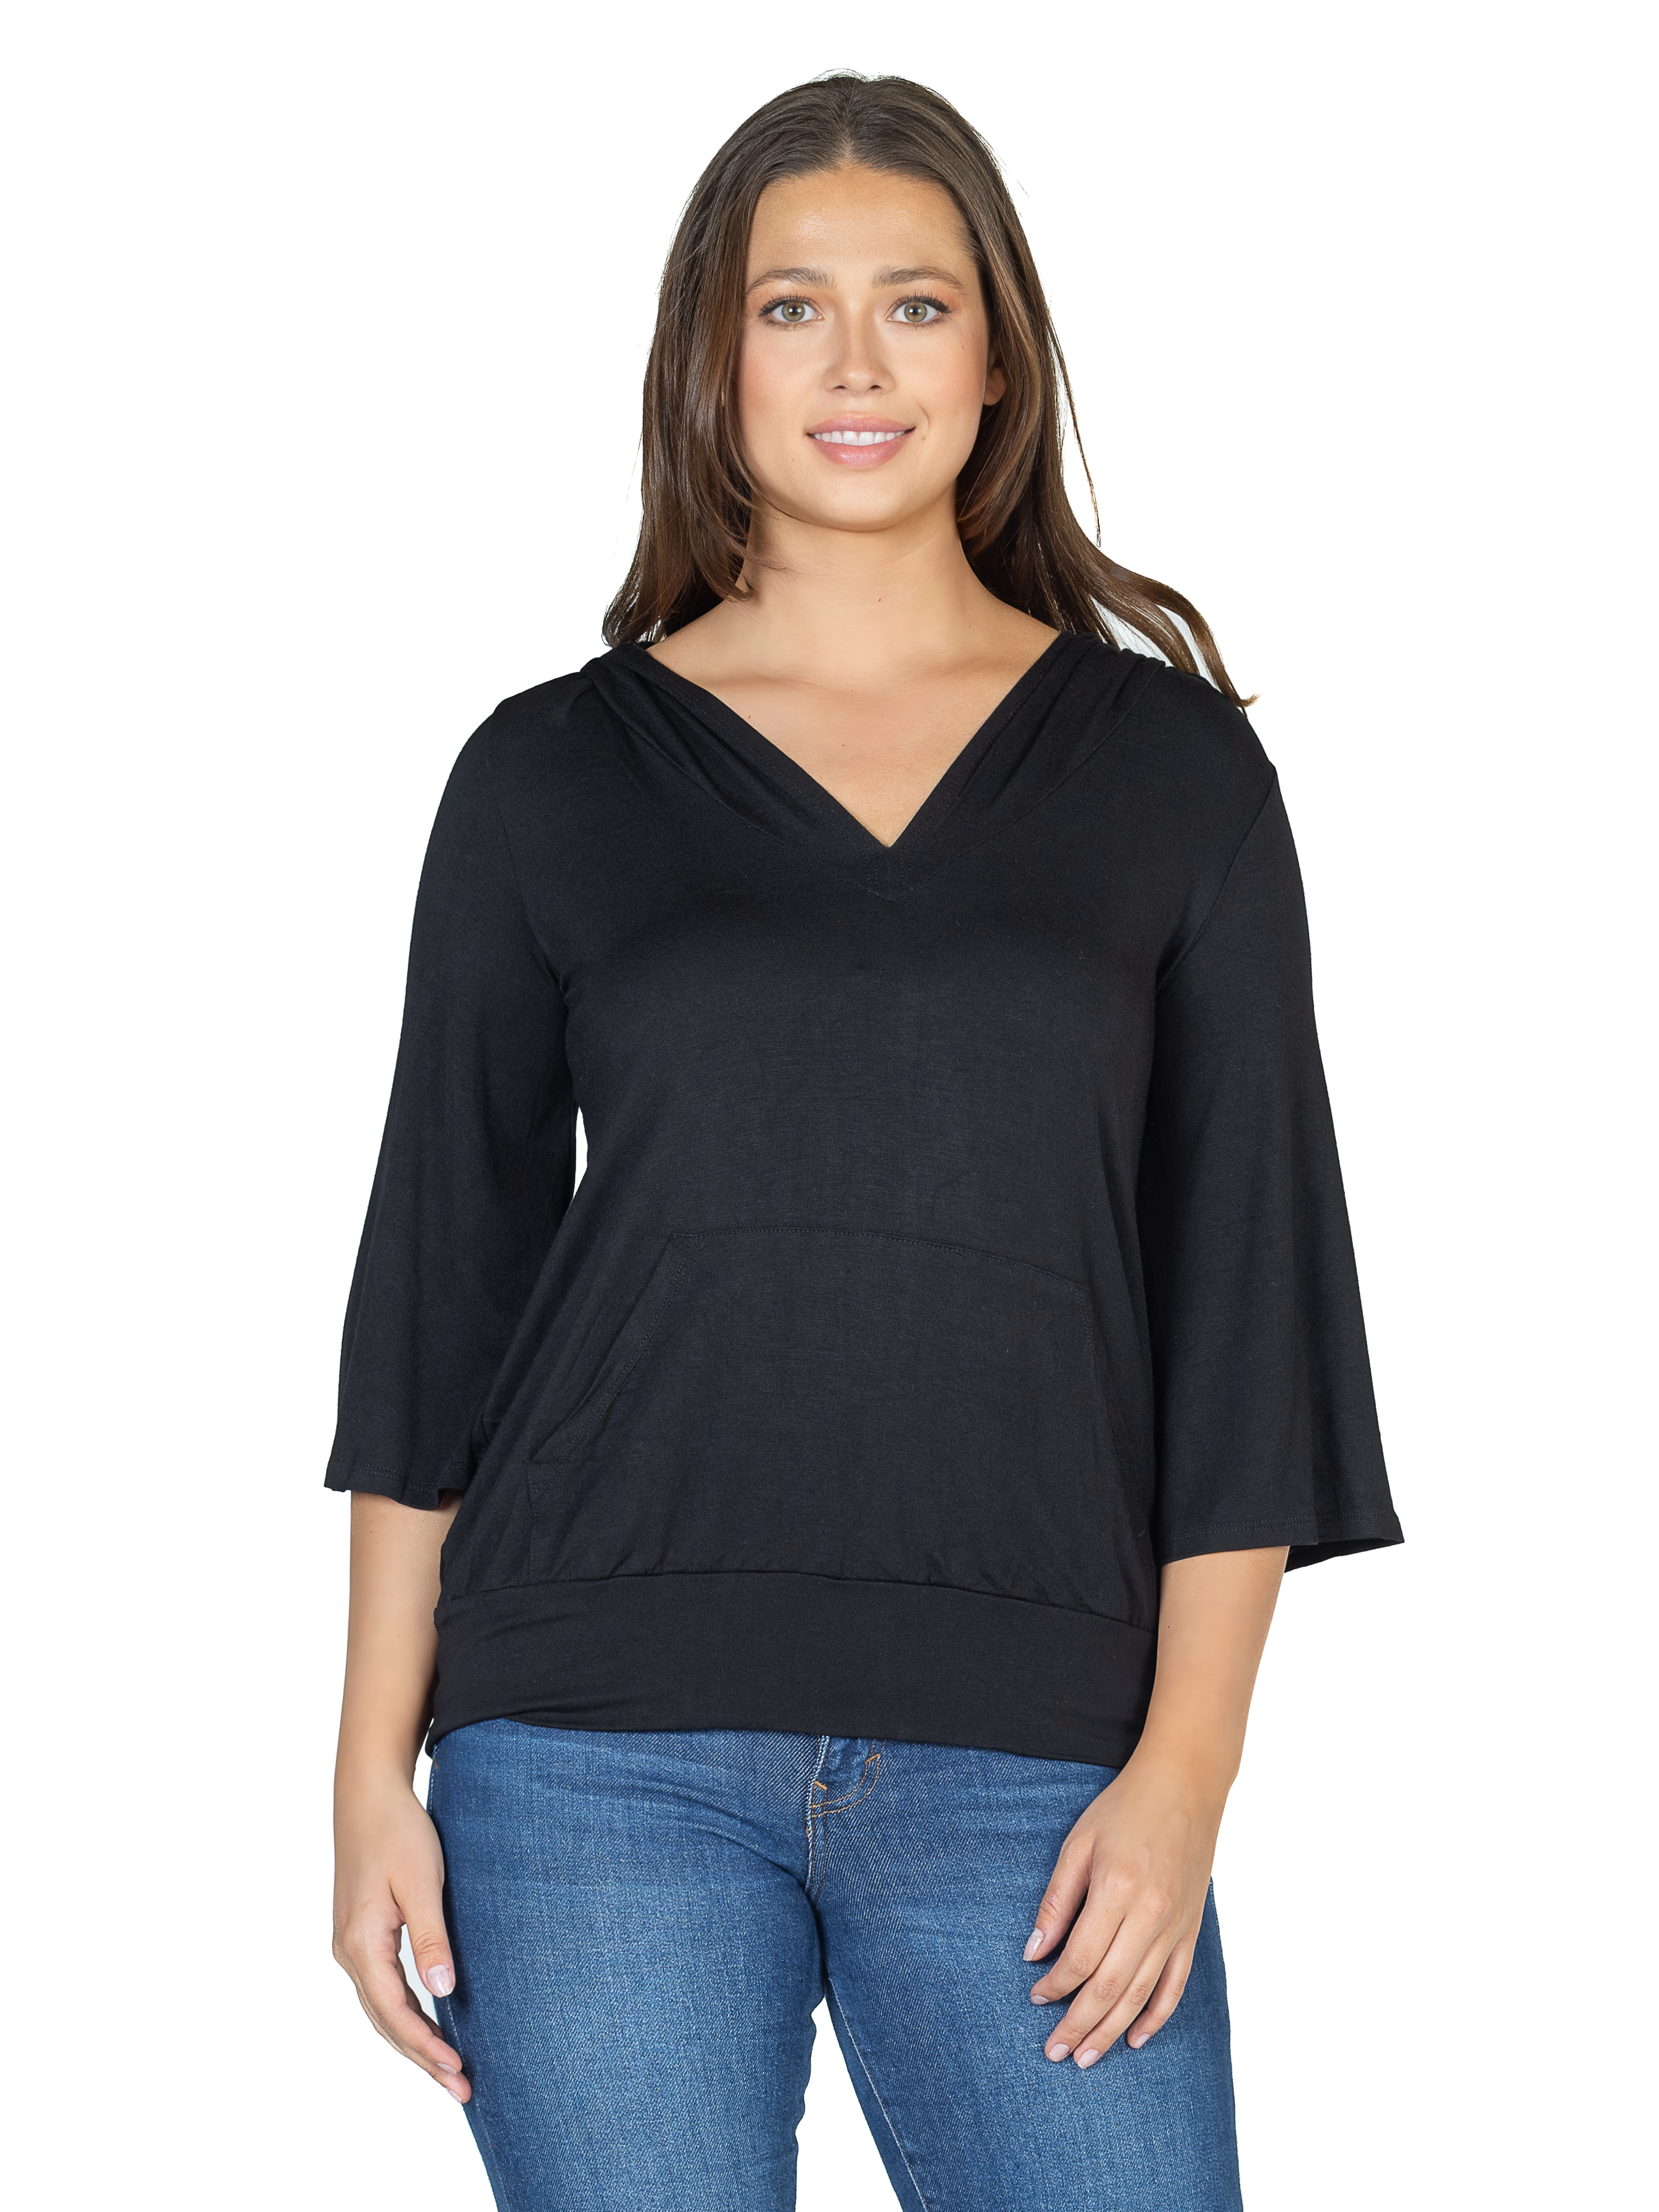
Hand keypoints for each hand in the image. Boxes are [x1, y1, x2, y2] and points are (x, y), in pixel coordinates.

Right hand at [332, 1770, 469, 2102]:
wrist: (368, 1796)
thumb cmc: (398, 1832)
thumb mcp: (421, 1882)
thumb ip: (431, 1938)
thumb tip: (443, 1993)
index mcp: (361, 1943)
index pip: (395, 2013)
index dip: (426, 2047)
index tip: (458, 2070)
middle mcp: (348, 1952)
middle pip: (385, 2022)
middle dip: (422, 2058)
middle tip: (462, 2090)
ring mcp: (350, 1946)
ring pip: (381, 2010)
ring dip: (413, 2042)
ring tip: (448, 2070)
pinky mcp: (360, 1936)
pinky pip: (381, 1990)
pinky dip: (403, 2015)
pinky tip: (427, 2026)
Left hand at [1024, 1751, 1225, 2066]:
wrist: (1186, 1786)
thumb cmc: (1124, 1809)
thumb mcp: (1079, 1843)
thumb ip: (1057, 1899)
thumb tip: (1034, 1951)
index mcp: (1117, 1890)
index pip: (1080, 1957)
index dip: (1055, 1985)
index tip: (1035, 1998)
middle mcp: (1151, 1915)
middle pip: (1109, 1987)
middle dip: (1079, 2025)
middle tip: (1054, 2053)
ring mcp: (1176, 1926)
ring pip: (1141, 1994)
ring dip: (1112, 2031)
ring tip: (1087, 2058)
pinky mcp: (1192, 1930)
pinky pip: (1176, 1984)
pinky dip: (1157, 2016)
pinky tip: (1137, 2038)